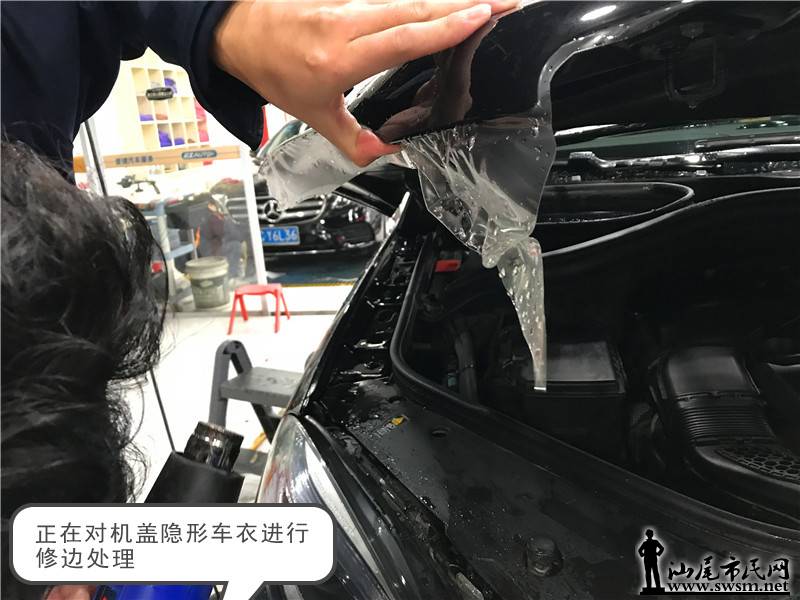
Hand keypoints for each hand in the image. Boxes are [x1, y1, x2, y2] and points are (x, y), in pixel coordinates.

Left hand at [213, 0, 517, 165]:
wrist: (237, 31)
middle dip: (465, 4)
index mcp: (339, 58)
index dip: (446, 28)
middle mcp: (346, 22)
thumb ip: (351, 139)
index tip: (481, 17)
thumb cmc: (271, 69)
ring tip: (485, 0)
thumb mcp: (310, 115)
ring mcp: (346, 2)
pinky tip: (443, 1)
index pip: (404, 37)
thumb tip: (385, 151)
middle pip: (416, 8)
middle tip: (506, 3)